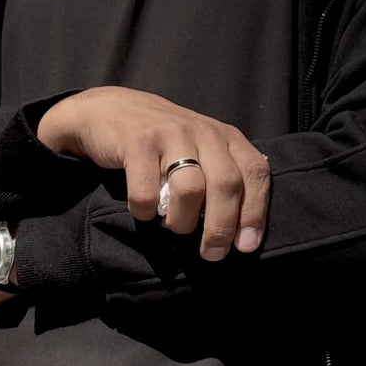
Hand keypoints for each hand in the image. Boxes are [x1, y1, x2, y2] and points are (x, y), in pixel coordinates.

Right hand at [37, 86, 270, 260]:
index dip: (254, 213)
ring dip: (181, 221)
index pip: (254, 173)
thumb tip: (236, 231)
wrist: (110, 111)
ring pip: (190, 190)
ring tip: (172, 227)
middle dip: (221, 228)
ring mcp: (172, 135)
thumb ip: (219, 178)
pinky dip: (145, 211)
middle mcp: (205, 133)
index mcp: (226, 137)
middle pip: (226, 185)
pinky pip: (147, 192)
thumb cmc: (160, 143)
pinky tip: (143, 210)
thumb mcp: (199, 151)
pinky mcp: (138, 143)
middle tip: (211, 254)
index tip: (246, 246)